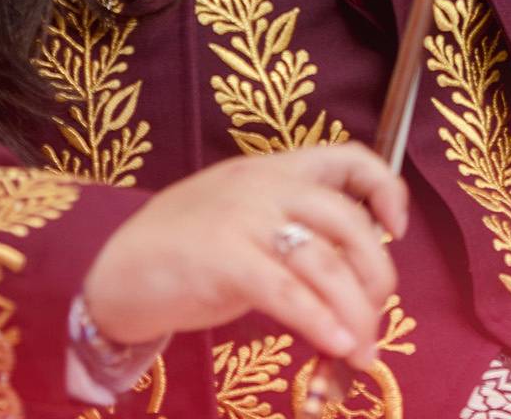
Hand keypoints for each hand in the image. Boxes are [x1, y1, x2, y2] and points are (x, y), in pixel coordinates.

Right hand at [83, 143, 406, 370]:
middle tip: (376, 322)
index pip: (348, 158)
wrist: (115, 271)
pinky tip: (336, 347)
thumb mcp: (247, 221)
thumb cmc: (188, 251)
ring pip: (325, 264)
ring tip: (363, 352)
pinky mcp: (222, 259)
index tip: (394, 231)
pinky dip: (320, 323)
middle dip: (375, 279)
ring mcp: (242, 218)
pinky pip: (288, 293)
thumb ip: (294, 229)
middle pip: (348, 225)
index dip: (383, 190)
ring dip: (355, 315)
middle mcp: (264, 186)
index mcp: (274, 170)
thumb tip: (355, 271)